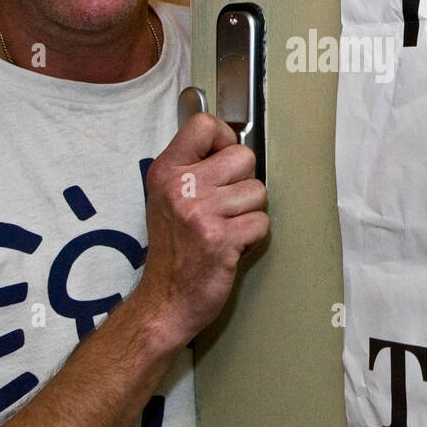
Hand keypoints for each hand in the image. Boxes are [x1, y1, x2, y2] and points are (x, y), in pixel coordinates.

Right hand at [134, 111, 268, 348]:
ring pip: (258, 192)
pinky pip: (262, 222)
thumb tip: (230, 140)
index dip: (224, 140)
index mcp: (166, 171)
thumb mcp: (166, 196)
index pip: (204, 125)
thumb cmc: (173, 248)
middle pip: (244, 157)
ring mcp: (201, 214)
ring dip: (248, 214)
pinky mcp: (222, 240)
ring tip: (225, 228)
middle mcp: (181, 188)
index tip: (222, 161)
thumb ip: (192, 166)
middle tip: (224, 207)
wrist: (165, 300)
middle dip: (243, 183)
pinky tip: (231, 246)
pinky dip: (252, 238)